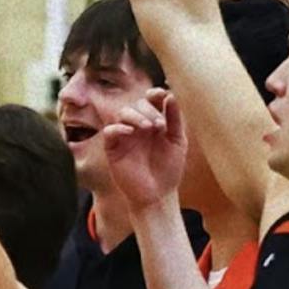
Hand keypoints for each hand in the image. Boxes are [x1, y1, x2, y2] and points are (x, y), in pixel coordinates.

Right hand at [100, 88, 186, 209]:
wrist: (158, 194)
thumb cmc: (169, 169)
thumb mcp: (178, 142)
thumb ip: (175, 119)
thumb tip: (170, 95)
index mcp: (154, 122)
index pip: (150, 100)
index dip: (154, 93)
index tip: (160, 95)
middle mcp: (138, 126)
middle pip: (137, 104)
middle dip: (148, 110)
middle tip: (160, 126)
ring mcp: (125, 136)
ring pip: (122, 113)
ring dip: (135, 116)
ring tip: (149, 128)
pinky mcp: (113, 148)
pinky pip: (110, 131)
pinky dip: (119, 128)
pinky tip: (131, 132)